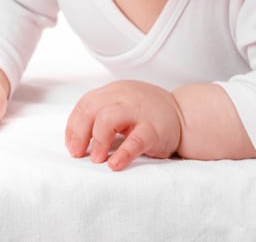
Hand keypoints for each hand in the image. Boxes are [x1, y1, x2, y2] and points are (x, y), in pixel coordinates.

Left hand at [64, 80, 181, 170]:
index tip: (71, 145)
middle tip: (78, 153)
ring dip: (97, 141)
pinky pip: (134, 140)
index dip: (74, 126)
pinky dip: (122, 154)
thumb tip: (77, 138)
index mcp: (115, 91)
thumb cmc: (150, 114)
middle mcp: (124, 97)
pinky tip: (114, 165)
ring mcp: (139, 112)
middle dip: (79, 133)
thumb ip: (103, 113)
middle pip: (92, 109)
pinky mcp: (153, 129)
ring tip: (97, 158)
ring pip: (108, 118)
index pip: (85, 104)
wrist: (184, 115)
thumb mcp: (124, 105)